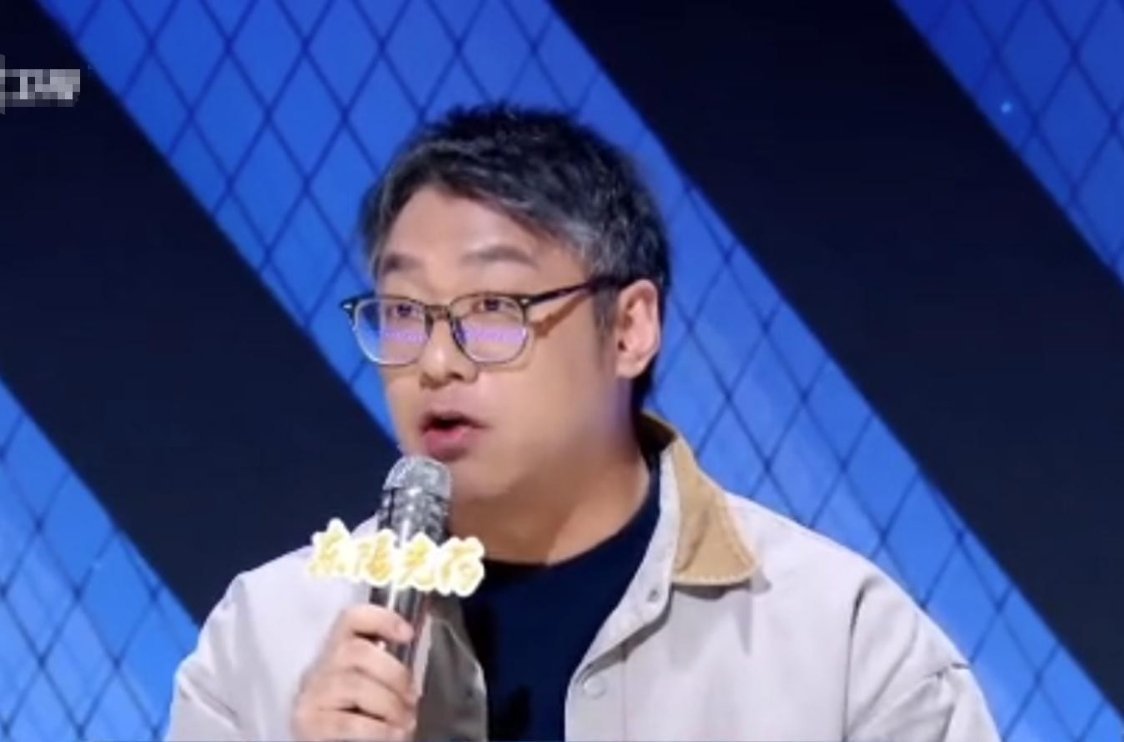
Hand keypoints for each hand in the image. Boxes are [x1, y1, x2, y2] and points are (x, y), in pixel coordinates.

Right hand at [291, 605, 418, 740]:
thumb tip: (417, 671)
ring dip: (389, 704)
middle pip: (356, 651)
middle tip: (413, 698)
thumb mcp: (372, 684)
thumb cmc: (359, 714)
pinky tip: (394, 734)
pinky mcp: (308, 722)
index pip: (351, 619)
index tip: (409, 634)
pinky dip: (377, 729)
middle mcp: (319, 666)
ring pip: (353, 685)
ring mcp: (311, 694)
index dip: (382, 619)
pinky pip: (346, 722)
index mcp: (337, 650)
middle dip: (394, 674)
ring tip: (406, 722)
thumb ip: (387, 671)